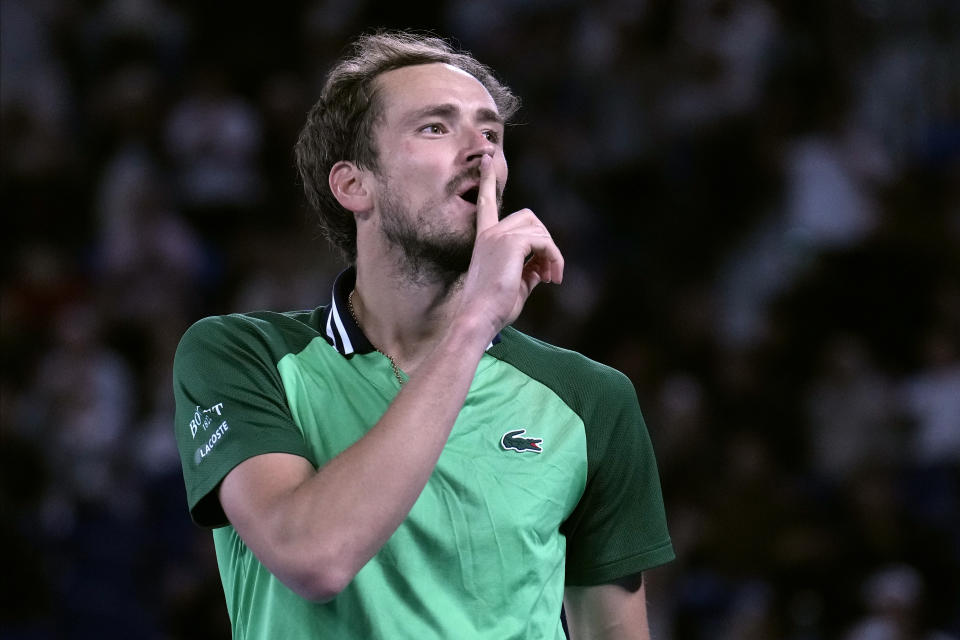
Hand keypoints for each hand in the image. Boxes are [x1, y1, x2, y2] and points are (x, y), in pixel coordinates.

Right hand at [457, 154, 563, 337]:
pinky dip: (554, 258)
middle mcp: (490, 233)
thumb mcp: (515, 285)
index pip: (486, 203)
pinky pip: (544, 242)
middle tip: (551, 271)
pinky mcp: (511, 243)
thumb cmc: (494, 308)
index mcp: (484, 239)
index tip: (487, 158)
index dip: (488, 180)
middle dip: (546, 241)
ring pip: (540, 230)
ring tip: (552, 278)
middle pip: (529, 217)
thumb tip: (544, 267)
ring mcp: (499, 236)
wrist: (479, 318)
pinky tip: (552, 278)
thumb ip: (528, 270)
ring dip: (553, 254)